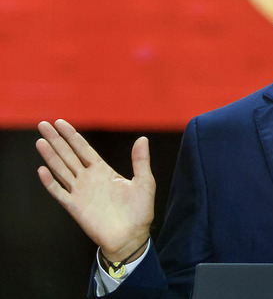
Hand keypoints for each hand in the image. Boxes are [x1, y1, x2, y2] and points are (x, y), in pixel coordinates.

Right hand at [35, 119, 155, 261]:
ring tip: (40, 141)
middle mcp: (89, 179)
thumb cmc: (139, 211)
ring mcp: (80, 192)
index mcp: (103, 171)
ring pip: (61, 170)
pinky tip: (42, 170)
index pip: (84, 149)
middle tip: (43, 125)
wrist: (131, 237)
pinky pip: (59, 192)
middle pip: (69, 155)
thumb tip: (142, 139)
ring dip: (51, 156)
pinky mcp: (75, 207)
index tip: (60, 122)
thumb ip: (141, 161)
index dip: (72, 136)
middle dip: (57, 140)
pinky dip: (50, 182)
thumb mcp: (144, 182)